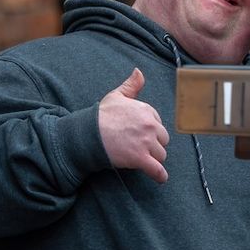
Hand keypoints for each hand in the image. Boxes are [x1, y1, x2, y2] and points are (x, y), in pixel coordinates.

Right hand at [98, 68, 169, 182]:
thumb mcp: (116, 96)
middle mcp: (150, 126)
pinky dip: (160, 175)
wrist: (87, 135)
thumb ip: (131, 85)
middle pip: (162, 139)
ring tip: (146, 160)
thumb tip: (139, 71)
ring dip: (155, 158)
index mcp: (146, 110)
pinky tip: (161, 178)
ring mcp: (146, 143)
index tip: (141, 134)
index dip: (150, 130)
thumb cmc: (100, 116)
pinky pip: (157, 169)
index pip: (158, 123)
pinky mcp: (140, 159)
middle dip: (155, 144)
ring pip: (161, 154)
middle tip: (142, 148)